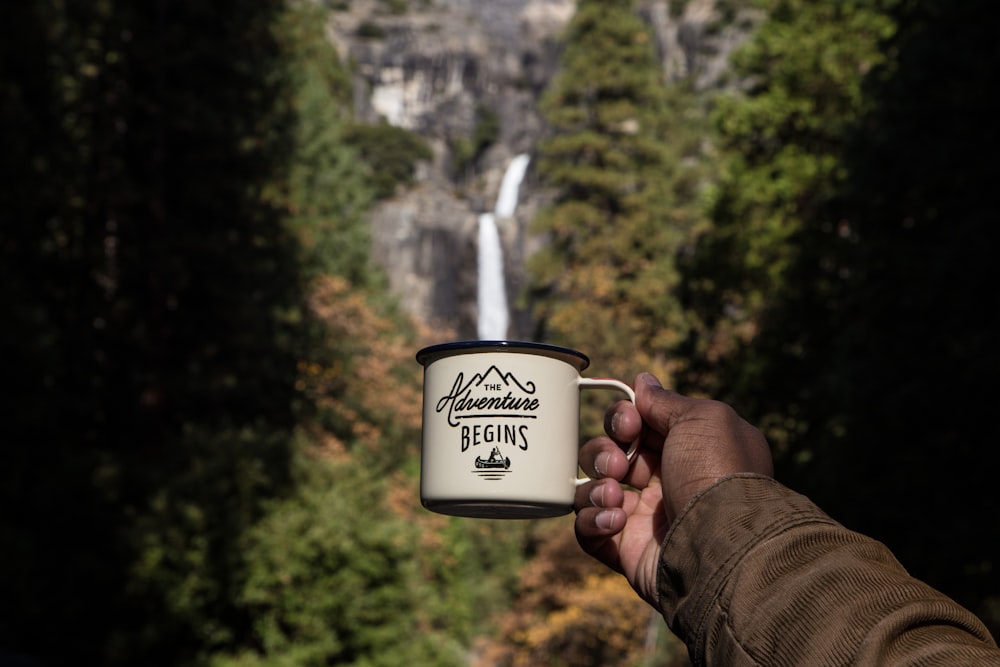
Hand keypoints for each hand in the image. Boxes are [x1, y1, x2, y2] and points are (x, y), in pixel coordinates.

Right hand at [574, 372, 772, 606]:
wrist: (722, 543)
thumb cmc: (717, 473)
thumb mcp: (703, 419)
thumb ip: (666, 401)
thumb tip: (643, 381)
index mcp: (685, 450)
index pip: (636, 425)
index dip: (622, 419)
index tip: (630, 425)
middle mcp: (664, 482)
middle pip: (609, 453)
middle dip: (604, 451)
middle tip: (620, 464)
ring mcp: (644, 518)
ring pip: (593, 489)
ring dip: (596, 485)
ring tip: (617, 495)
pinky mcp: (625, 550)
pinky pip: (588, 529)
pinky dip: (593, 520)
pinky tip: (616, 519)